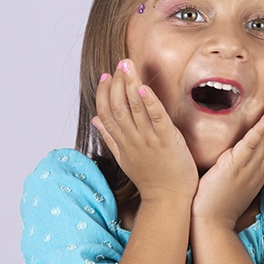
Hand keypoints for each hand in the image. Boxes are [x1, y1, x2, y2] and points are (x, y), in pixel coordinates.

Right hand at [92, 59, 197, 202]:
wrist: (169, 199)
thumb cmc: (151, 179)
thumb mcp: (125, 158)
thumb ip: (110, 137)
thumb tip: (95, 120)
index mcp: (122, 142)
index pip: (106, 113)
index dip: (103, 93)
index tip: (104, 76)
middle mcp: (133, 139)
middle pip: (118, 107)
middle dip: (117, 83)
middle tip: (119, 63)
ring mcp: (149, 140)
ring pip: (135, 108)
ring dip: (130, 85)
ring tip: (127, 66)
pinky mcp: (167, 140)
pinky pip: (157, 119)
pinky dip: (150, 102)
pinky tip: (144, 87)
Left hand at [191, 96, 263, 229]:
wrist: (211, 223)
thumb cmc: (214, 208)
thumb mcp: (230, 189)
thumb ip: (234, 175)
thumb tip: (229, 165)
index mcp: (256, 176)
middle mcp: (257, 171)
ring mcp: (249, 168)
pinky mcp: (236, 165)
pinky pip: (251, 144)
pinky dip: (261, 130)